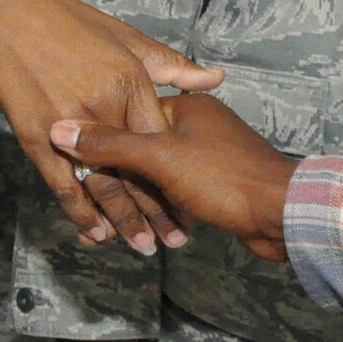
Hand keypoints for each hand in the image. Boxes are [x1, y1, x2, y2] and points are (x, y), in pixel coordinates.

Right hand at [0, 0, 223, 250]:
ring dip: (122, 218)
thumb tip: (216, 77)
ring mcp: (70, 126)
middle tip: (174, 241)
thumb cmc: (69, 23)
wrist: (5, 26)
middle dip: (156, 209)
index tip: (193, 202)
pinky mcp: (38, 139)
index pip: (162, 141)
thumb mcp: (126, 37)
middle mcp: (105, 108)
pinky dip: (79, 211)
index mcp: (131, 82)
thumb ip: (170, 66)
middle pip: (138, 168)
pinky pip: (64, 183)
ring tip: (142, 246)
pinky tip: (94, 233)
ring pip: (104, 182)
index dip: (177, 170)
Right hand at [53, 95, 293, 262]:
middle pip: (140, 149)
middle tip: (87, 213)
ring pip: (157, 177)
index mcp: (185, 107)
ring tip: (106, 234)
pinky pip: (175, 195)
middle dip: (115, 182)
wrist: (281, 213)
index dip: (99, 141)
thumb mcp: (161, 158)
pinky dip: (159, 213)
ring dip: (135, 204)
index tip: (70, 165)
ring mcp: (206, 156)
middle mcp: (196, 125)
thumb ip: (112, 144)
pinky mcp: (214, 184)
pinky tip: (143, 235)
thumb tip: (61, 129)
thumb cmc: (224, 177)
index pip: (128, 115)